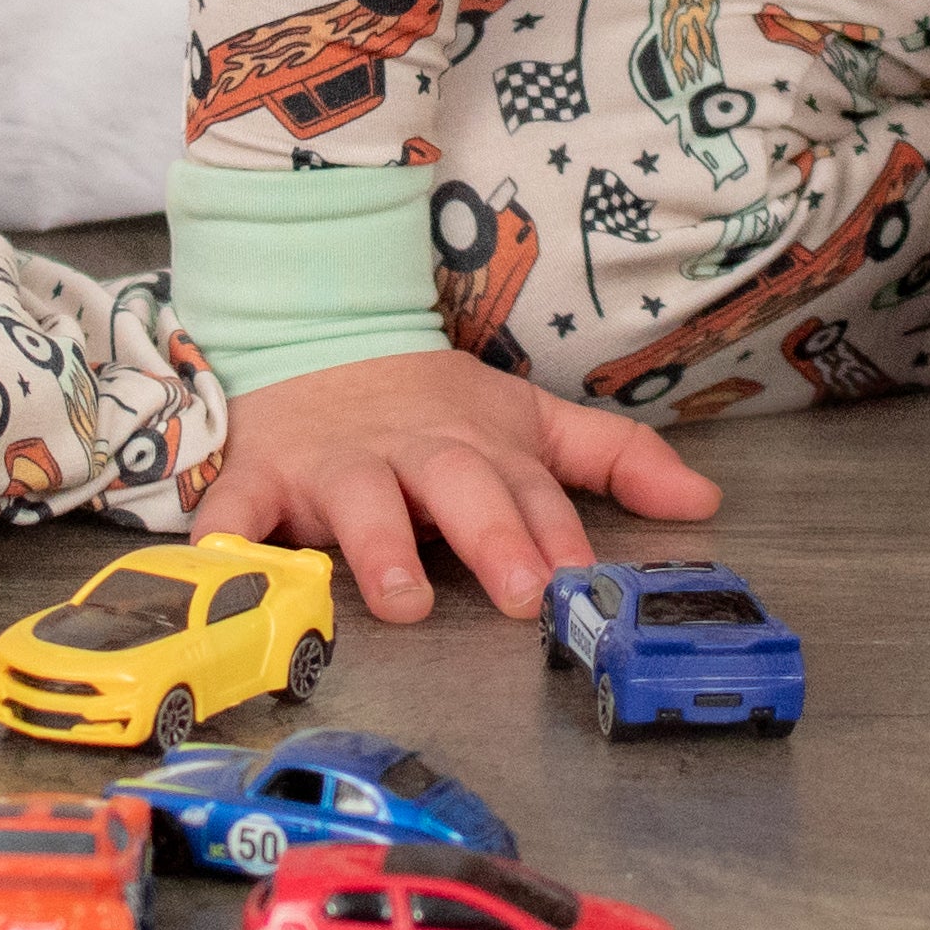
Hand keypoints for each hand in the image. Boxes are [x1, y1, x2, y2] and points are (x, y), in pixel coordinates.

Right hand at [196, 350, 719, 621]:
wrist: (319, 329)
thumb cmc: (431, 402)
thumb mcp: (526, 420)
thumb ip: (614, 458)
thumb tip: (706, 500)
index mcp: (481, 447)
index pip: (530, 491)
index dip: (559, 533)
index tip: (583, 579)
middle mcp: (414, 455)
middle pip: (458, 488)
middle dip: (491, 537)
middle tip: (521, 589)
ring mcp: (338, 464)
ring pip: (359, 501)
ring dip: (379, 547)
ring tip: (402, 600)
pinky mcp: (268, 472)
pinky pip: (242, 502)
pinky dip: (228, 529)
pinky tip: (224, 561)